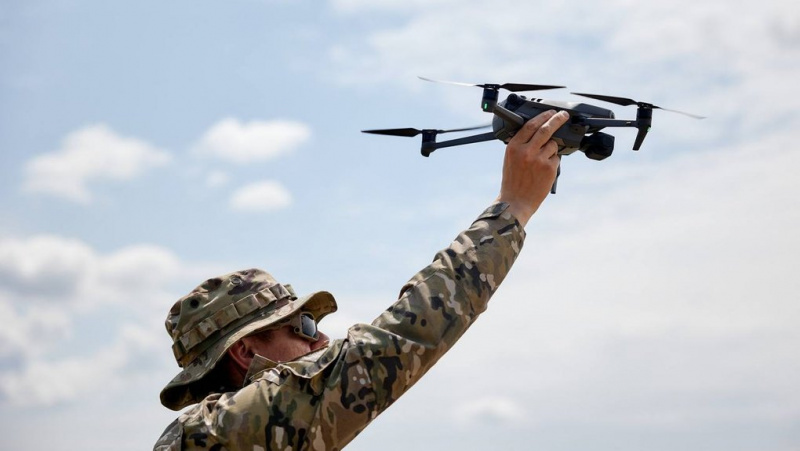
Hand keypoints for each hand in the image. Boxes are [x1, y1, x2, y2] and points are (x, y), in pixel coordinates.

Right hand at [497, 109, 569, 226]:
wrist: (516, 201)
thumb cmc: (513, 180)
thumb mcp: (510, 158)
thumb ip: (522, 145)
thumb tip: (538, 132)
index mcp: (514, 147)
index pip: (531, 125)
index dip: (543, 116)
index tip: (550, 112)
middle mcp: (526, 151)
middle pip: (546, 129)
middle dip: (557, 119)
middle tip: (564, 115)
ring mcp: (539, 159)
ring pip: (553, 145)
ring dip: (552, 148)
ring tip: (542, 161)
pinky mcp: (549, 168)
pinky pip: (556, 158)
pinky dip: (553, 161)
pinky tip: (543, 171)